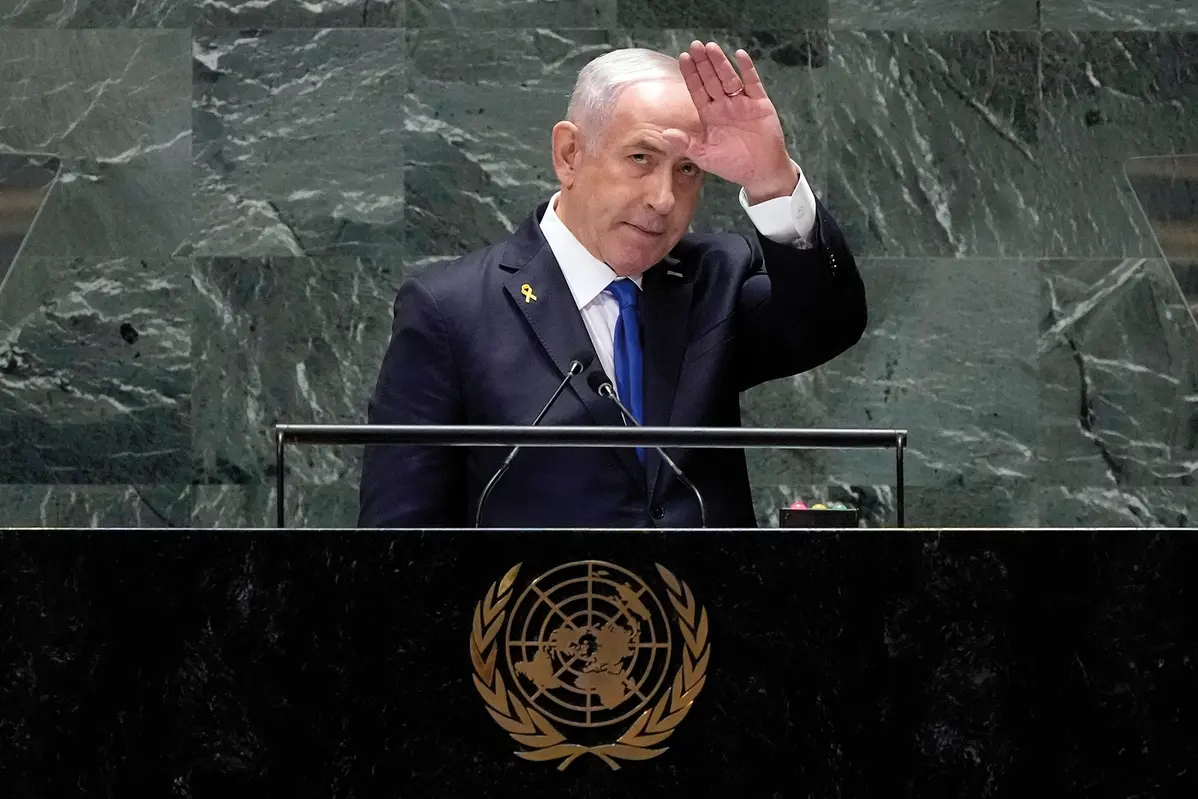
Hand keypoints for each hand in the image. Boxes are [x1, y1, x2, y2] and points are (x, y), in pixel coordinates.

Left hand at [665, 41, 798, 203]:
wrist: (761, 171)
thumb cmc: (732, 165)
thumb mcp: (705, 156)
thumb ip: (686, 144)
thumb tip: (665, 134)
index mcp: (710, 115)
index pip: (697, 90)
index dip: (691, 75)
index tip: (683, 58)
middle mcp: (724, 105)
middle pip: (711, 80)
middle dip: (703, 63)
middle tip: (695, 46)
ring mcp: (742, 103)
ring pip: (729, 78)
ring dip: (720, 63)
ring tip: (711, 47)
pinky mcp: (760, 104)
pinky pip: (753, 83)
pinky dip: (747, 69)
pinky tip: (740, 55)